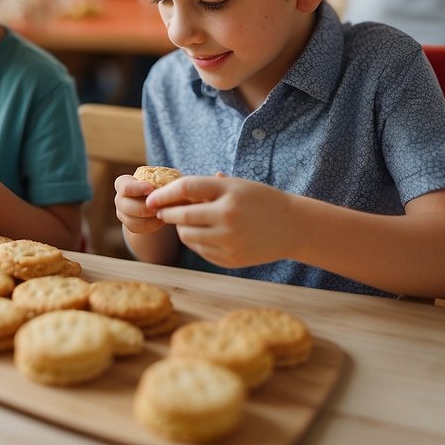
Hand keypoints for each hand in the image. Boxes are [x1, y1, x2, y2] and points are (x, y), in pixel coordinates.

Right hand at [113, 173, 167, 234]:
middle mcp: (119, 198)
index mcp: (123, 183)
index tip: (152, 188)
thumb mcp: (157, 178)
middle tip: (160, 206)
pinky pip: (138, 228)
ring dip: (149, 218)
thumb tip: (169, 184)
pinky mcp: (129, 226)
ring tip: (163, 213)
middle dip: (145, 207)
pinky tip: (161, 220)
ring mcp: (122, 213)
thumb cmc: (156, 183)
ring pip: (132, 220)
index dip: (137, 188)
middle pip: (127, 206)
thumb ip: (159, 180)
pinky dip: (151, 225)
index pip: (125, 187)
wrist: (153, 198)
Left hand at [147, 175, 297, 267]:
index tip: (152, 197)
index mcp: (229, 192)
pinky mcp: (231, 259)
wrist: (293, 227)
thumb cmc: (261, 200)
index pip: (186, 188)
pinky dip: (195, 242)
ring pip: (187, 235)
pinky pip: (200, 250)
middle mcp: (229, 215)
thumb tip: (170, 189)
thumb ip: (207, 186)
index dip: (164, 193)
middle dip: (167, 212)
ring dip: (180, 228)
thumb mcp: (238, 185)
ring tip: (185, 222)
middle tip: (161, 211)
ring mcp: (230, 240)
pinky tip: (202, 235)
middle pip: (182, 215)